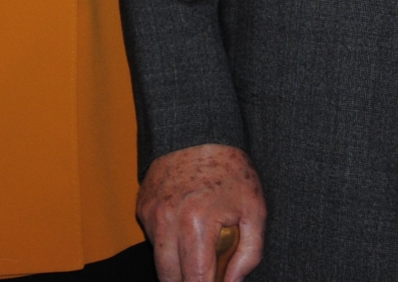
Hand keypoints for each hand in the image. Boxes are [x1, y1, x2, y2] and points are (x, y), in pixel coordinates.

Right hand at [138, 144, 265, 281]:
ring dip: (177, 266)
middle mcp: (167, 221)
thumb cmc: (231, 170)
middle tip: (208, 273)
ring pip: (159, 262)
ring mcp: (151, 214)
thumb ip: (249, 254)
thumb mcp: (254, 210)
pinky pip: (153, 240)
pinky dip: (168, 244)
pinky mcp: (142, 207)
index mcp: (196, 224)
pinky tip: (185, 229)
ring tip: (199, 251)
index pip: (195, 280)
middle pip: (170, 279)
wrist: (199, 132)